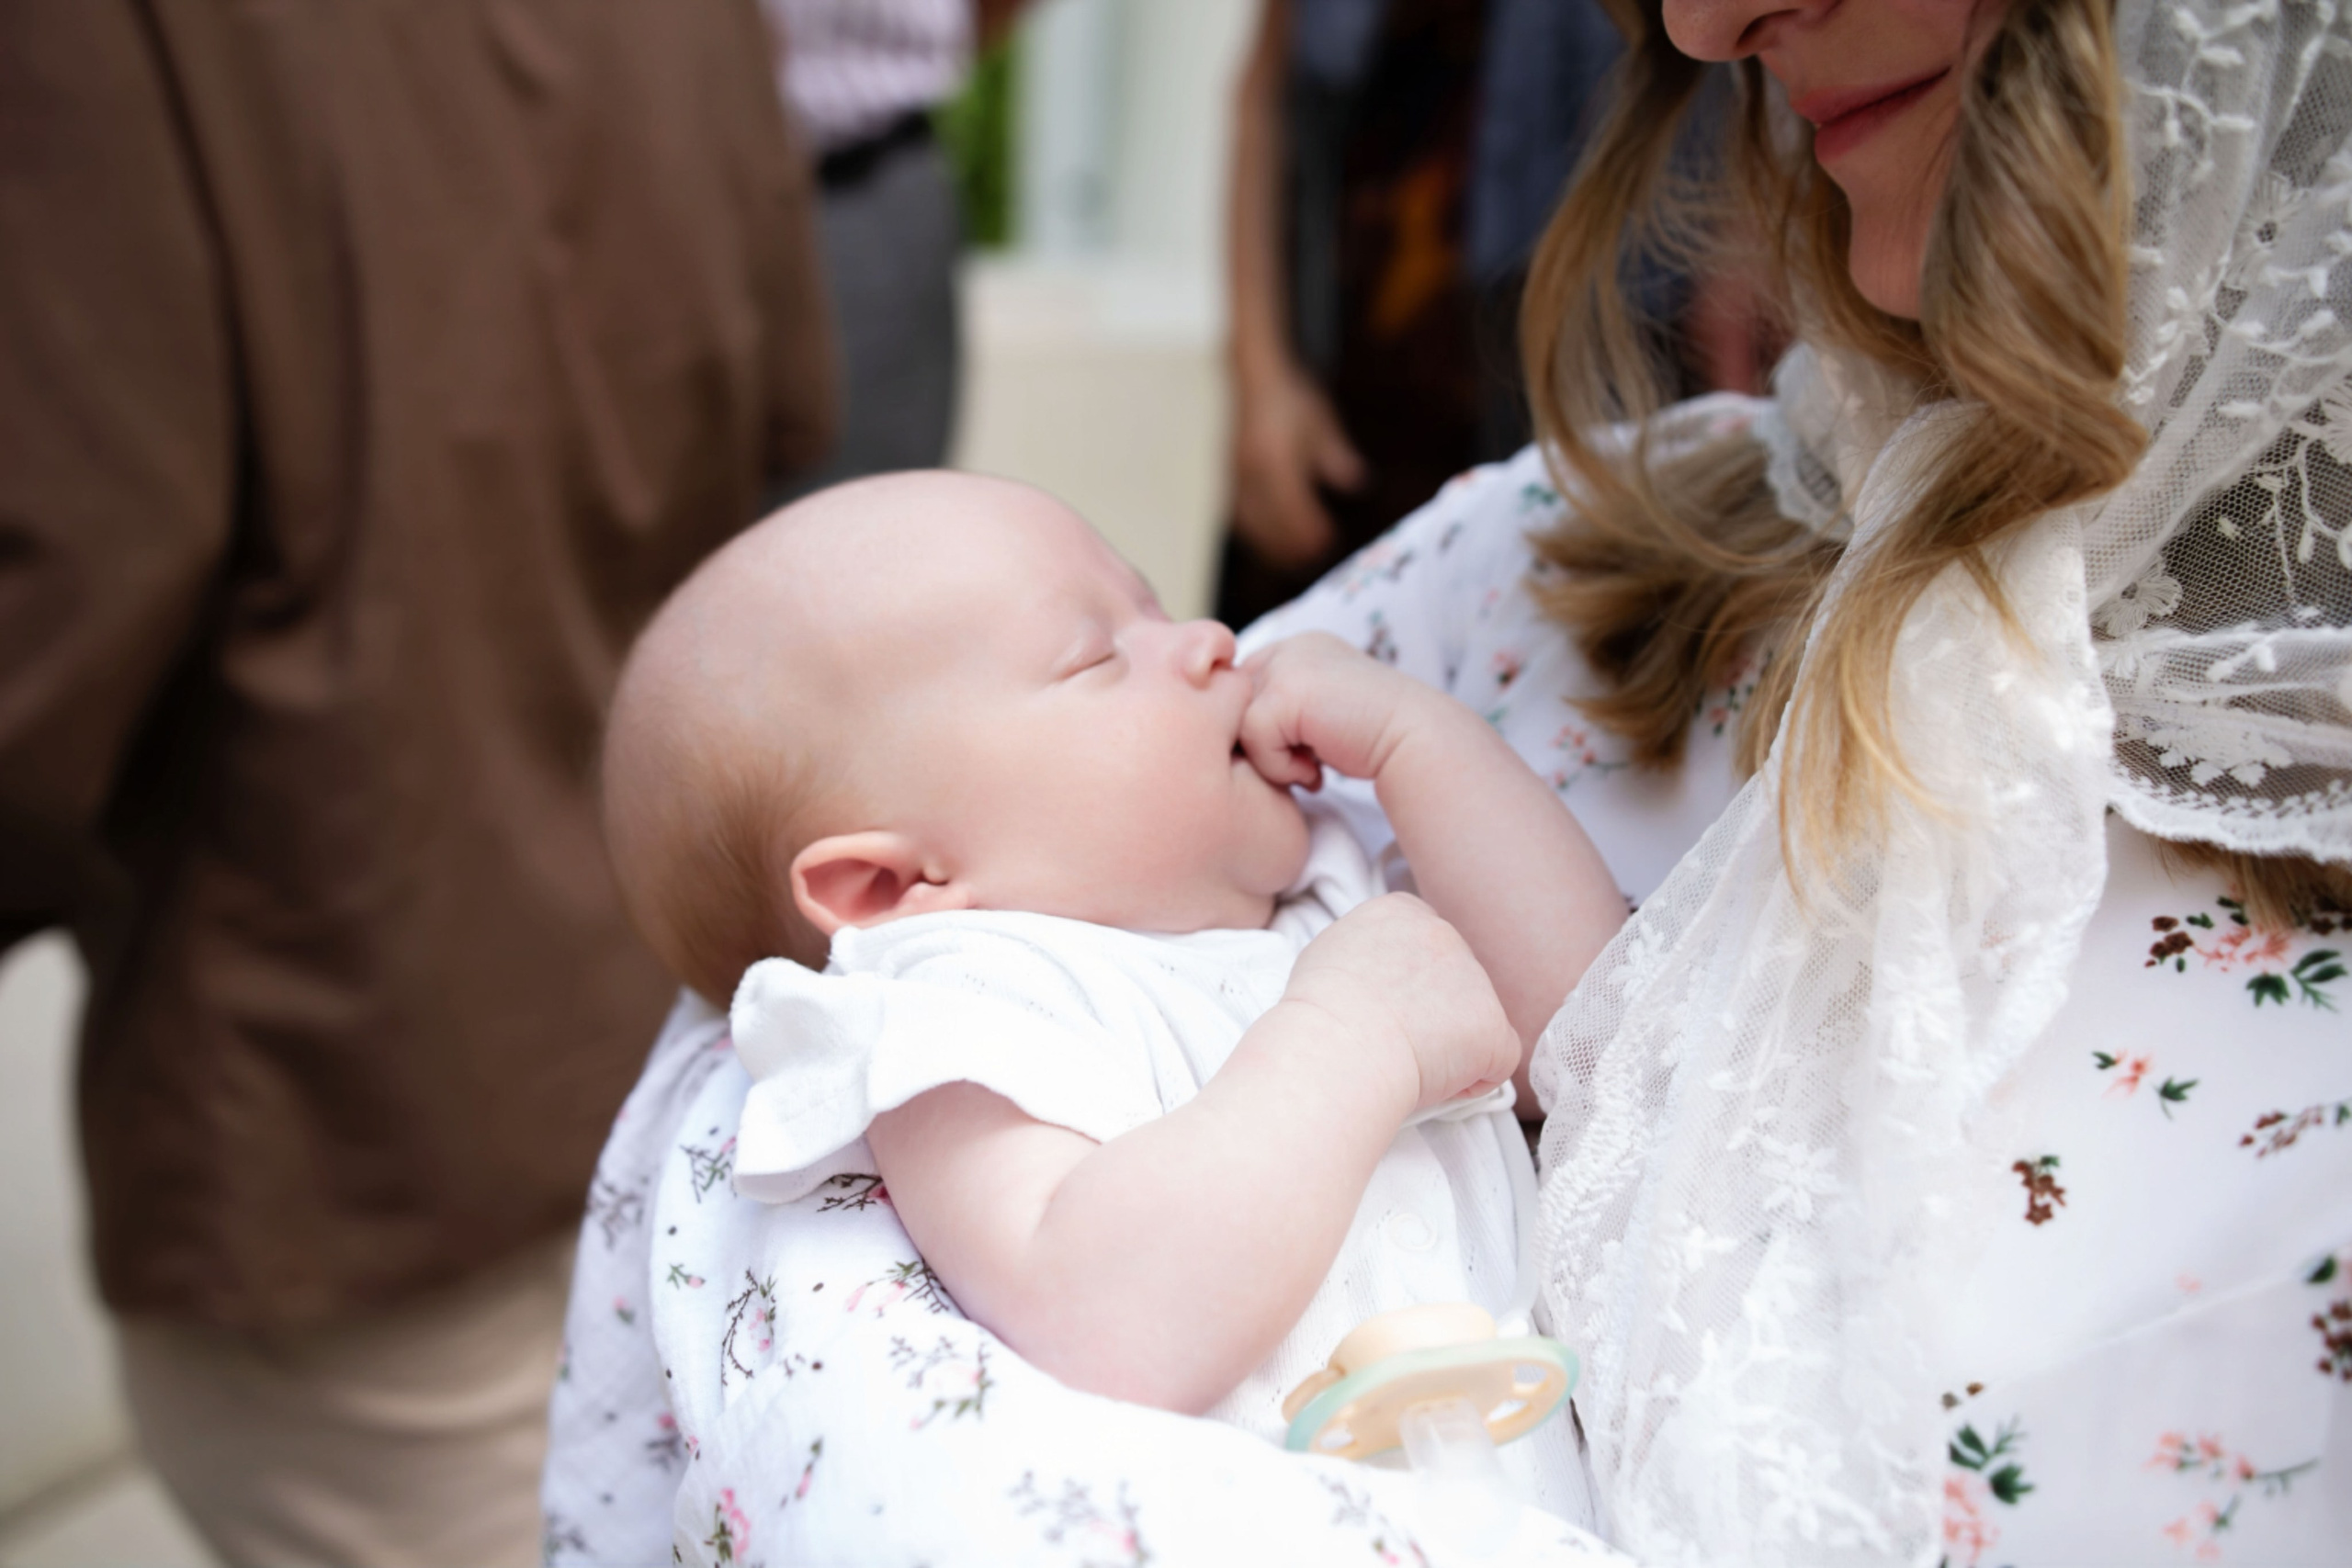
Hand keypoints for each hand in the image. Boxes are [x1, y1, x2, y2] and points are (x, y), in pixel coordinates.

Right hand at [1228, 360, 1365, 570]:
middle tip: (1314, 559)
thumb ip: (1339, 458)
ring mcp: (1236, 476)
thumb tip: (1359, 484)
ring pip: (1251, 524)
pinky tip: (1271, 542)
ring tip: (1293, 560)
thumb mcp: (1322, 425)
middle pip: (1270, 523)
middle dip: (1292, 545)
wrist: (1255, 378)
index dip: (1310, 529)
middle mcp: (1251, 472)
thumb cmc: (1293, 399)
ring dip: (1271, 545)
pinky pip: (1240, 515)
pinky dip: (1256, 533)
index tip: (1329, 543)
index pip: (1293, 507)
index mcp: (1276, 458)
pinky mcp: (1229, 478)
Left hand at [1238, 631, 1436, 787]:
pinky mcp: (1286, 690)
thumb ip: (1283, 712)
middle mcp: (1290, 646)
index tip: (1301, 754)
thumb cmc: (1372, 740)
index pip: (1244, 690)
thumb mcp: (1320, 714)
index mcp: (1299, 647)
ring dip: (1270, 758)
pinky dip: (1279, 766)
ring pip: (1236, 722)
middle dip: (1262, 743)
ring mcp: (1287, 664)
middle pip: (1233, 704)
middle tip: (1302, 766)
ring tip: (1311, 769)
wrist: (1417, 742)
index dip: (1262, 730)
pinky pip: (1252, 737)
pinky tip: (1315, 772)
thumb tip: (1233, 738)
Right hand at [1280, 893, 1519, 1114]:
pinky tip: (1433, 1080)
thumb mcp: (1330, 951)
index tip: (1384, 1007)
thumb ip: (1367, 950)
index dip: (1409, 984)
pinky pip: (1497, 1059)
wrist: (1337, 1045)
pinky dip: (1472, 1079)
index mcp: (1401, 911)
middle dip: (1432, 1012)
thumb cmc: (1318, 1011)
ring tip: (1403, 1060)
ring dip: (1449, 1044)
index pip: (1423, 945)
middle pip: (1452, 979)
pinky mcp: (1492, 1026)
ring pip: (1473, 1019)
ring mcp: (1474, 979)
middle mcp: (1444, 935)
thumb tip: (1376, 974)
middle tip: (1391, 1040)